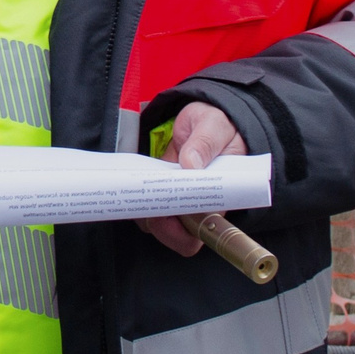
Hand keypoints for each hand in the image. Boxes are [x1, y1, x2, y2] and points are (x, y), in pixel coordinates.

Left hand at [136, 101, 246, 257]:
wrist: (204, 117)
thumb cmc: (218, 123)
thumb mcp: (214, 126)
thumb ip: (204, 143)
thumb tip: (191, 165)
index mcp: (221, 196)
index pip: (206, 227)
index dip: (184, 230)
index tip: (167, 215)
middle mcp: (201, 204)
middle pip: (182, 236)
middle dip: (161, 227)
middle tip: (146, 207)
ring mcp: (180, 199)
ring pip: (162, 225)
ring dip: (147, 215)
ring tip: (138, 194)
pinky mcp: (164, 189)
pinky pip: (150, 206)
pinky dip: (139, 201)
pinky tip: (134, 187)